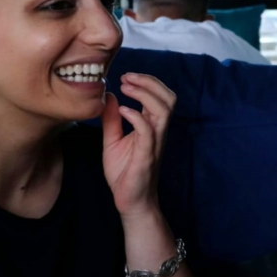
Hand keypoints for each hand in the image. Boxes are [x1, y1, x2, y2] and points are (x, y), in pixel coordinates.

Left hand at [100, 73, 175, 217]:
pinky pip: (148, 130)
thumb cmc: (124, 172)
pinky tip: (123, 110)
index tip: (126, 76)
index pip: (160, 96)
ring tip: (126, 87)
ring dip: (145, 93)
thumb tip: (108, 96)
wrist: (129, 201)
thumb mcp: (112, 140)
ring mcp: (154, 143)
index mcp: (151, 126)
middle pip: (168, 98)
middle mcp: (157, 131)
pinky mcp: (146, 155)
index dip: (147, 81)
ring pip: (164, 110)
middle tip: (128, 77)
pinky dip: (136, 115)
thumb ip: (111, 119)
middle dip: (150, 82)